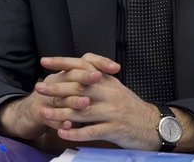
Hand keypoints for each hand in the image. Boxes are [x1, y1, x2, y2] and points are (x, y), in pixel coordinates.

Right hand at [0, 53, 109, 139]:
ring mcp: (46, 97)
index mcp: (65, 74)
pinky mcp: (38, 113)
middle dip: (85, 77)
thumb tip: (114, 70)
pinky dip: (60, 122)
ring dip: (73, 100)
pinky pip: (50, 118)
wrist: (30, 113)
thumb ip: (90, 80)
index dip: (99, 63)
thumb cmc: (57, 99)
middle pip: (71, 76)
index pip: (83, 62)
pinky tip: (68, 125)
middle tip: (98, 77)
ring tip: (86, 102)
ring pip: (61, 97)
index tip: (115, 67)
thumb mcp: (72, 86)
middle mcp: (55, 81)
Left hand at [35, 53, 161, 149]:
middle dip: (57, 88)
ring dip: (61, 113)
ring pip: (82, 111)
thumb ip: (98, 78)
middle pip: (79, 88)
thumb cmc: (130, 107)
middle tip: (39, 88)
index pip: (83, 66)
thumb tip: (77, 69)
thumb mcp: (116, 87)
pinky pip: (92, 131)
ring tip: (44, 112)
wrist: (154, 125)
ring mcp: (112, 112)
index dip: (63, 63)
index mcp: (108, 80)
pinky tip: (62, 133)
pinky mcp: (115, 129)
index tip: (45, 61)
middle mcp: (110, 93)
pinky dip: (75, 132)